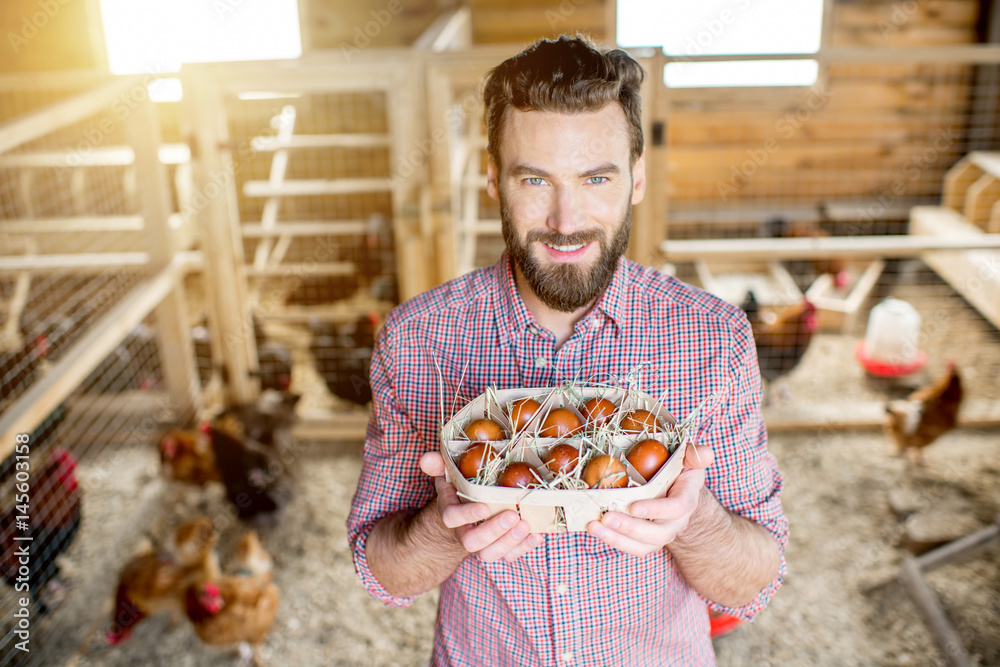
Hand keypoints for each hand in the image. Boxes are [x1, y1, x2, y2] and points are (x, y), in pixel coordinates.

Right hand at [420, 451, 542, 562]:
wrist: (467, 512)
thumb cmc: (460, 488)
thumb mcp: (448, 473)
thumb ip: (438, 465)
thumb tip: (427, 458)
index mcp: (451, 512)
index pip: (452, 518)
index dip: (467, 515)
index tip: (484, 506)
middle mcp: (465, 532)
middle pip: (473, 542)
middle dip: (493, 531)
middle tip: (512, 516)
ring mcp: (483, 544)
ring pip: (491, 554)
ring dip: (510, 542)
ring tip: (526, 525)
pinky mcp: (500, 548)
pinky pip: (510, 556)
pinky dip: (524, 548)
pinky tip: (538, 535)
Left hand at [586, 444, 714, 556]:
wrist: (677, 493)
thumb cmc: (680, 471)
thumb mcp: (689, 459)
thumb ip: (696, 455)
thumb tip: (705, 453)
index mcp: (686, 500)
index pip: (676, 509)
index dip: (656, 510)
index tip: (633, 507)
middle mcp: (674, 522)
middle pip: (656, 534)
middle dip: (630, 528)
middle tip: (606, 518)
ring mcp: (659, 534)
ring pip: (641, 546)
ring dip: (616, 539)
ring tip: (593, 526)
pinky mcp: (643, 540)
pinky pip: (630, 546)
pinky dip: (611, 540)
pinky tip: (593, 528)